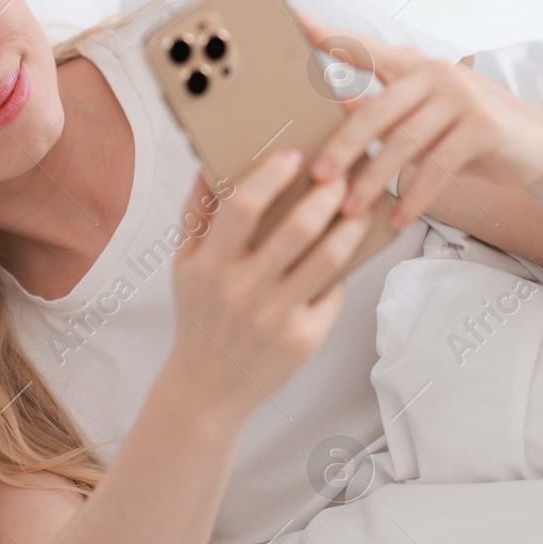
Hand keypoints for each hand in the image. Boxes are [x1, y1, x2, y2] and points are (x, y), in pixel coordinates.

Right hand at [167, 151, 370, 418]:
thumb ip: (197, 213)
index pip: (242, 207)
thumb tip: (210, 162)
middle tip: (343, 175)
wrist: (207, 388)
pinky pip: (334, 291)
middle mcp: (242, 291)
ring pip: (329, 257)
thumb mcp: (184, 265)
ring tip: (358, 206)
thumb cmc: (199, 315)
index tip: (294, 156)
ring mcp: (275, 317)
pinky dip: (344, 266)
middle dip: (328, 192)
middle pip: (298, 227)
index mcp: (209, 266)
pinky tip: (348, 249)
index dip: (272, 175)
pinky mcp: (303, 339)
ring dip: (351, 224)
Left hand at [295, 10, 542, 227]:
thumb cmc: (466, 134)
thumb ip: (386, 113)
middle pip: (378, 109)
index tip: (293, 20)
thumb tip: (340, 108)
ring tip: (350, 209)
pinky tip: (397, 219)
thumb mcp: (423, 120)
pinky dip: (414, 197)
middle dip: (344, 145)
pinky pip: (437, 167)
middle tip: (317, 175)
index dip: (329, 35)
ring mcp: (461, 97)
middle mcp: (436, 73)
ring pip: (405, 143)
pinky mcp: (483, 127)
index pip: (364, 49)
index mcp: (414, 66)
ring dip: (375, 180)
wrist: (536, 147)